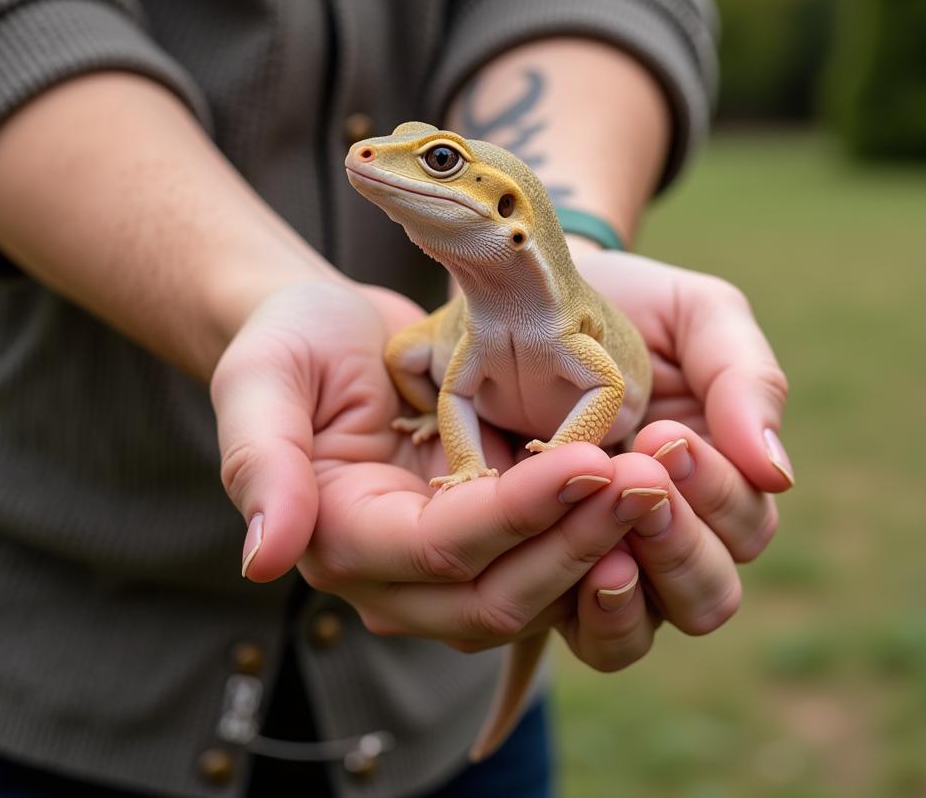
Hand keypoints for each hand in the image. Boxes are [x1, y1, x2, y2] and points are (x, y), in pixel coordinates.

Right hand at [209, 278, 728, 672]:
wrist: (332, 331)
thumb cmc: (292, 342)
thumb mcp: (263, 380)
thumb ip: (261, 462)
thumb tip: (266, 558)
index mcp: (341, 540)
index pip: (442, 550)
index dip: (518, 513)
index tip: (592, 462)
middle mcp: (396, 576)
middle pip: (499, 594)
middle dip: (578, 541)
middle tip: (651, 480)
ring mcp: (446, 565)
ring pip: (536, 591)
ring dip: (602, 543)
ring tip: (664, 481)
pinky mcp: (487, 538)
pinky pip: (550, 559)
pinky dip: (598, 533)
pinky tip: (648, 487)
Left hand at [563, 251, 787, 642]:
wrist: (528, 298)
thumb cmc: (625, 306)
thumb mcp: (696, 317)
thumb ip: (745, 380)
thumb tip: (779, 475)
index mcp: (718, 480)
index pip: (747, 526)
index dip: (716, 492)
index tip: (664, 435)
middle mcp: (670, 534)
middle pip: (708, 593)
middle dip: (679, 538)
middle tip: (637, 473)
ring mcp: (605, 559)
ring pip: (644, 630)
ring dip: (635, 586)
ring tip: (603, 531)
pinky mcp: (541, 570)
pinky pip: (577, 633)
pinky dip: (584, 611)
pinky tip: (569, 563)